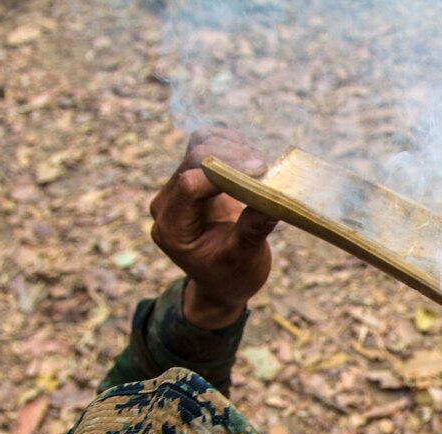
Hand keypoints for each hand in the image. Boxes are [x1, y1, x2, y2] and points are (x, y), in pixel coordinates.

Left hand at [149, 128, 277, 328]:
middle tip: (267, 168)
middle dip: (232, 158)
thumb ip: (253, 229)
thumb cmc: (232, 276)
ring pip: (199, 145)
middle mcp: (168, 204)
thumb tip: (273, 199)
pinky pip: (208, 145)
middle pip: (194, 160)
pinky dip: (232, 146)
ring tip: (262, 168)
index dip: (224, 171)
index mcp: (172, 228)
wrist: (224, 281)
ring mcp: (178, 187)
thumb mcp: (244, 257)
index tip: (261, 170)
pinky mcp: (194, 176)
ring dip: (233, 148)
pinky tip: (251, 163)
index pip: (189, 185)